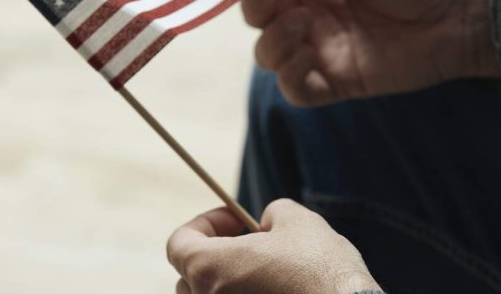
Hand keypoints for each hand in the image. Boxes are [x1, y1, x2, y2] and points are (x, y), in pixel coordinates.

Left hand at [166, 199, 380, 293]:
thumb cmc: (322, 272)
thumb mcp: (297, 221)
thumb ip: (271, 213)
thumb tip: (267, 224)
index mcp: (209, 270)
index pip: (178, 244)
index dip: (204, 224)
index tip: (234, 218)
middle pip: (191, 276)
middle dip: (217, 254)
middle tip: (253, 243)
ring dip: (231, 282)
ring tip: (268, 272)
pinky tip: (281, 292)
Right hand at [242, 0, 500, 105]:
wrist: (465, 17)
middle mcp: (314, 14)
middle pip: (260, 19)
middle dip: (256, 9)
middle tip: (273, 0)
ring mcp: (324, 49)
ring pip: (269, 55)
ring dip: (273, 41)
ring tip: (302, 27)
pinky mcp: (340, 82)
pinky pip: (297, 90)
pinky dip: (290, 77)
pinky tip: (309, 56)